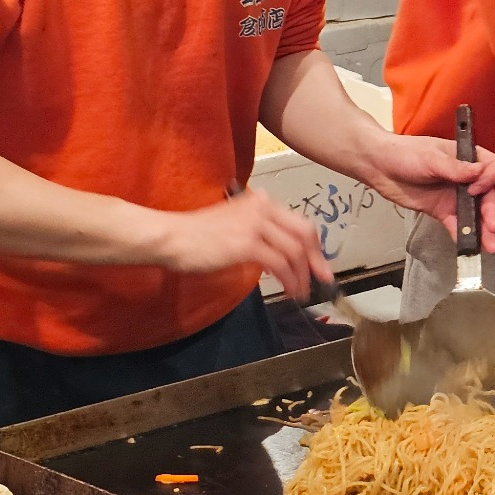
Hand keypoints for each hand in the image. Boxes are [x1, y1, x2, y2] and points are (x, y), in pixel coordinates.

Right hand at [155, 189, 330, 298]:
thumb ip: (258, 228)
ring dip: (301, 276)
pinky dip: (289, 280)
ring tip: (301, 293)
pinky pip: (280, 264)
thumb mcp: (234, 221)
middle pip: (304, 234)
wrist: (172, 236)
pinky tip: (288, 290)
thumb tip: (282, 247)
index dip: (314, 246)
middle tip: (322, 280)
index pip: (299, 222)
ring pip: (294, 252)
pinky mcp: (248, 244)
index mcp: (261, 202)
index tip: (320, 265)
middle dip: (316, 260)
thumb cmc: (197, 234)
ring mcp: (256, 225)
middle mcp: (263, 208)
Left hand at [355, 131, 494, 251]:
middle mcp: (467, 178)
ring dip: (484, 229)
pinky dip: (463, 236)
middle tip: (492, 227)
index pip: (493, 167)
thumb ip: (455, 168)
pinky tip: (469, 248)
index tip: (475, 189)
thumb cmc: (405, 154)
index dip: (490, 179)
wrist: (379, 167)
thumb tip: (479, 172)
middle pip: (488, 195)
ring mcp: (455, 196)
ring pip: (476, 214)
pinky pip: (457, 225)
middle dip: (491, 212)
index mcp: (467, 158)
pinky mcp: (443, 211)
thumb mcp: (430, 158)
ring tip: (491, 246)